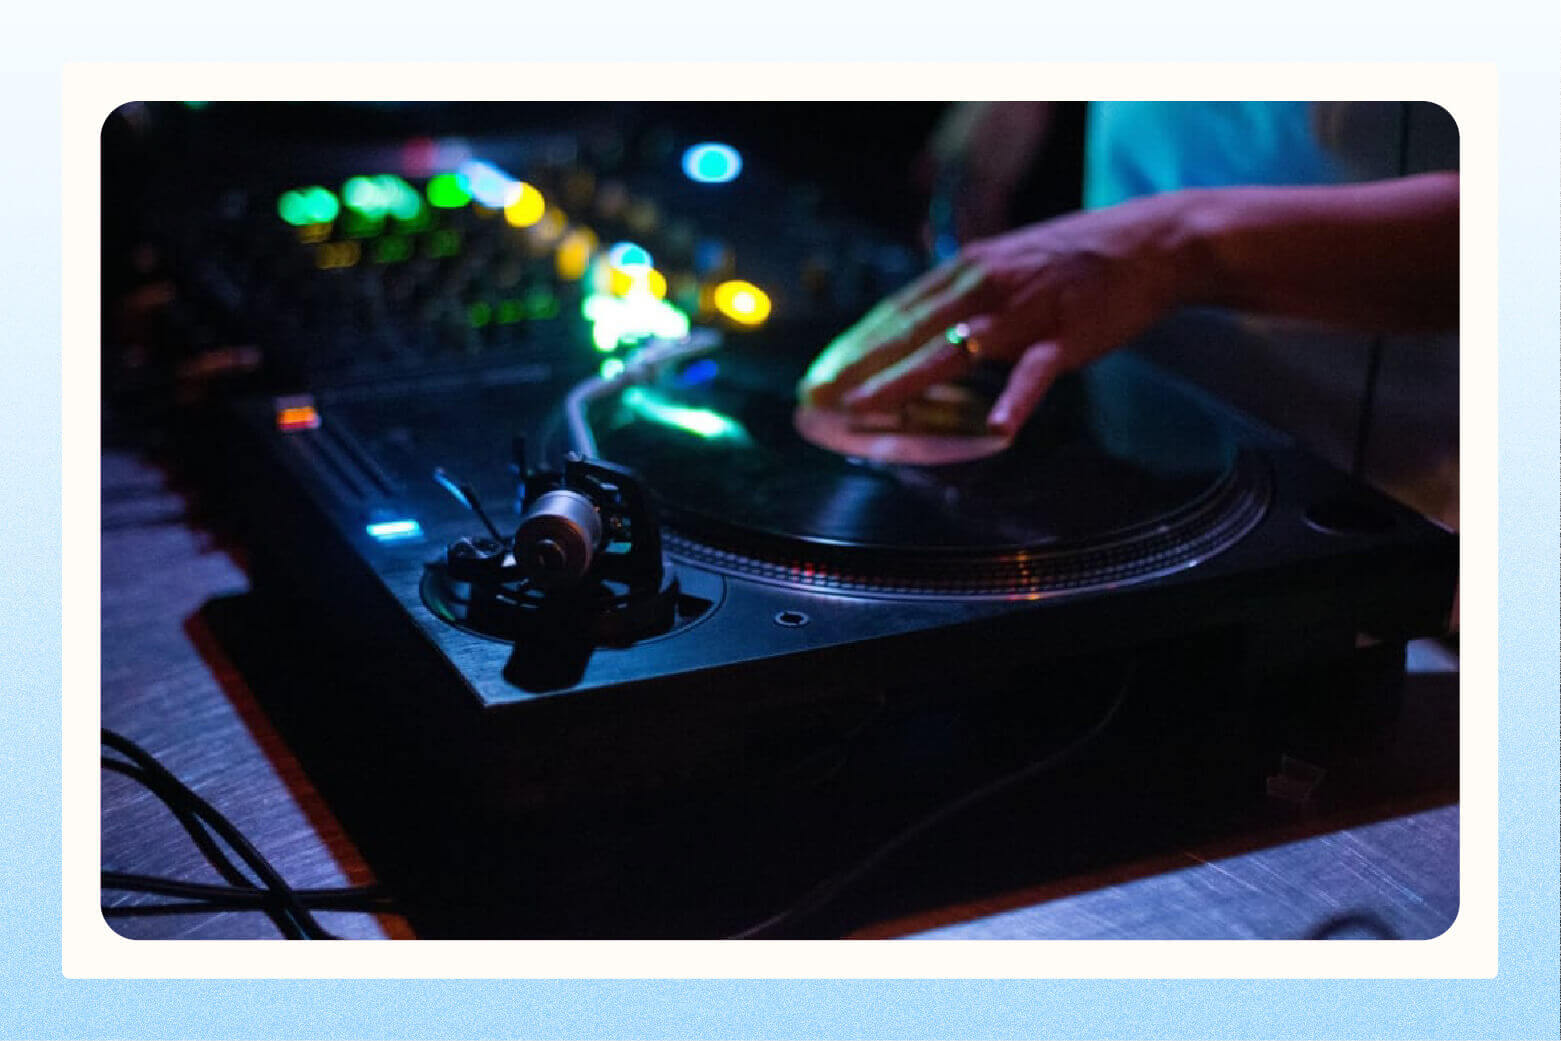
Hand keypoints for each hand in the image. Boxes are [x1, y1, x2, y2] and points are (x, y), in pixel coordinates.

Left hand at [799, 191, 1203, 434]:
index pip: (897, 308)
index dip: (856, 342)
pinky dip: (1015, 400)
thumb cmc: (1078, 256)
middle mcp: (985, 285)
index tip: (822, 370)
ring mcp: (1024, 312)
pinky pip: (1035, 374)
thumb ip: (966, 290)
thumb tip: (925, 316)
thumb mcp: (1008, 259)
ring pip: (953, 349)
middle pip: (909, 330)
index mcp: (969, 267)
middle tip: (818, 397)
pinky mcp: (1066, 337)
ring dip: (905, 380)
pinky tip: (997, 429)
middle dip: (860, 366)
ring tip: (866, 408)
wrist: (1152, 243)